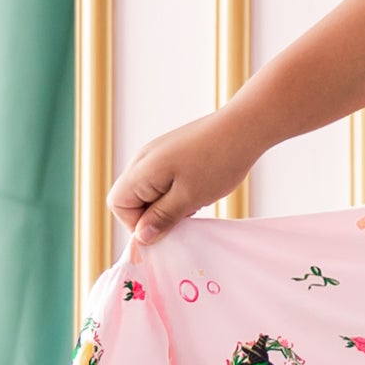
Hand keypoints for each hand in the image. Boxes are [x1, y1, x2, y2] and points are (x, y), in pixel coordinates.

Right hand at [108, 108, 263, 240]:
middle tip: (186, 215)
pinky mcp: (176, 151)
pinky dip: (180, 190)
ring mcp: (160, 153)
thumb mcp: (189, 198)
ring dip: (170, 203)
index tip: (165, 229)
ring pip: (152, 190)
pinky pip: (167, 179)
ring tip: (197, 200)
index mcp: (141, 170)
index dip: (137, 224)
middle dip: (156, 213)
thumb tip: (141, 237)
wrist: (246, 126)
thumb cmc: (218, 162)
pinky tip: (202, 188)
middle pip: (133, 197)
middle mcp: (144, 159)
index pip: (118, 204)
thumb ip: (162, 218)